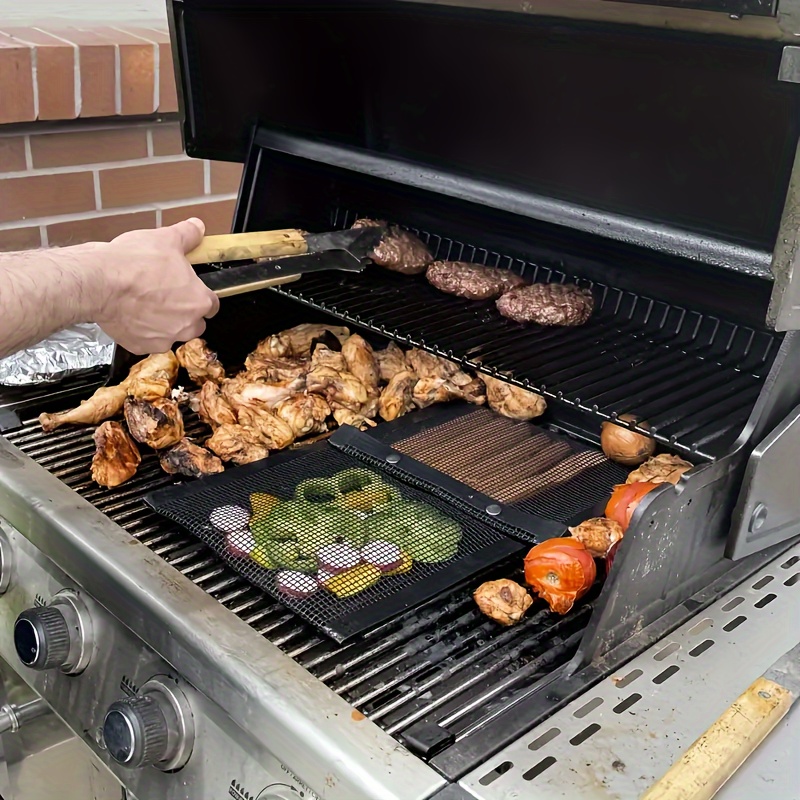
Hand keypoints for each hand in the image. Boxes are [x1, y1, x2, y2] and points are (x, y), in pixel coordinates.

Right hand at [93, 218, 219, 354]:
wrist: (99, 283)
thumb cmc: (135, 263)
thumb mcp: (166, 239)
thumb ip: (188, 234)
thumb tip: (198, 227)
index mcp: (199, 301)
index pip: (212, 305)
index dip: (200, 295)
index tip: (189, 290)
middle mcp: (186, 325)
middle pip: (194, 323)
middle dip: (184, 312)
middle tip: (166, 296)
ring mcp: (164, 338)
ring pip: (172, 334)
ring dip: (164, 324)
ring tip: (146, 304)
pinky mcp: (141, 346)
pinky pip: (147, 341)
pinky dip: (141, 331)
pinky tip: (131, 314)